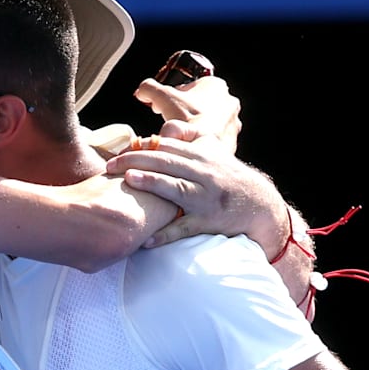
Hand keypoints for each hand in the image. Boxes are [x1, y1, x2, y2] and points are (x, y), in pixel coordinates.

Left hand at [106, 133, 286, 253]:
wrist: (257, 203)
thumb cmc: (227, 176)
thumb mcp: (213, 150)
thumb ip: (189, 136)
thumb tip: (164, 130)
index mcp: (202, 155)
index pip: (167, 147)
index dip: (142, 147)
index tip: (120, 151)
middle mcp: (204, 174)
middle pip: (167, 163)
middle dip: (137, 161)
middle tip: (110, 165)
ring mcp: (205, 199)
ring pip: (176, 189)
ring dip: (152, 184)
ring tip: (129, 181)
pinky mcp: (207, 222)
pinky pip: (185, 228)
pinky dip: (167, 234)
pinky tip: (148, 239)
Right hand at [135, 75, 241, 154]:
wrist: (200, 149)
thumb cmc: (187, 120)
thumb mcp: (162, 97)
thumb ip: (149, 88)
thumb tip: (142, 91)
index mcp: (216, 85)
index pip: (192, 85)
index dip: (174, 94)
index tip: (165, 104)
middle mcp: (229, 102)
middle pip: (200, 103)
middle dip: (184, 110)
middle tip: (171, 118)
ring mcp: (232, 123)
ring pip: (207, 121)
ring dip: (193, 125)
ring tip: (179, 133)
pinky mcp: (231, 141)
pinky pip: (213, 138)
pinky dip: (201, 140)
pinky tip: (189, 144)